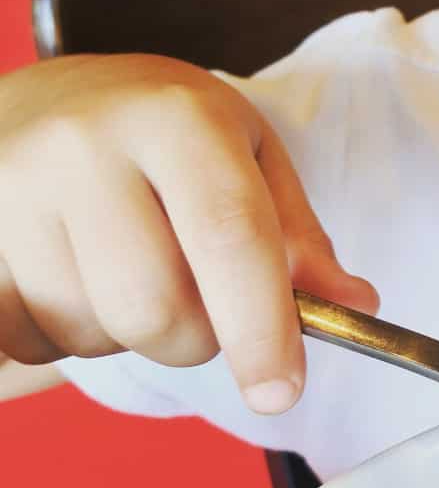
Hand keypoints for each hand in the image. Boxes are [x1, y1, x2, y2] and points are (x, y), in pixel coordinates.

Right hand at [0, 55, 378, 413]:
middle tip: (202, 299)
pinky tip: (79, 278)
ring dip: (130, 335)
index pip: (228, 235)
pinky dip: (68, 337)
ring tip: (133, 268)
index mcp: (179, 118)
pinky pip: (29, 341)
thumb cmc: (166, 130)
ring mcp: (16, 191)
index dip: (261, 324)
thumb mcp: (248, 156)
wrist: (50, 97)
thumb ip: (298, 237)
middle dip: (197, 337)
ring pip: (92, 333)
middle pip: (158, 306)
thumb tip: (354, 306)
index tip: (282, 390)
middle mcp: (89, 147)